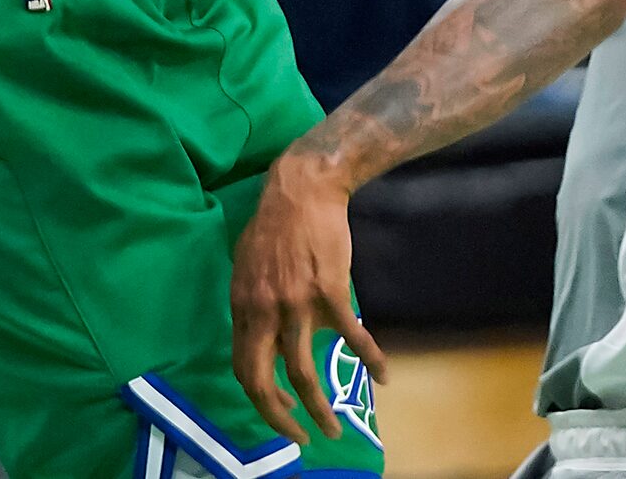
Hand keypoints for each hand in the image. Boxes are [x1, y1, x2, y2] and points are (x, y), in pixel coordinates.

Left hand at [231, 154, 386, 445]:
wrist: (304, 186)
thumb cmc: (274, 221)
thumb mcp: (246, 264)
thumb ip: (252, 302)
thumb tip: (261, 330)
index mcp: (243, 305)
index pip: (242, 367)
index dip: (258, 397)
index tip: (277, 412)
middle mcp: (265, 311)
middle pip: (262, 381)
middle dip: (279, 418)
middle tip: (298, 438)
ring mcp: (296, 304)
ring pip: (302, 372)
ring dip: (319, 408)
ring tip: (333, 430)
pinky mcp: (329, 291)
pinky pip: (349, 335)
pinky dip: (369, 358)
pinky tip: (383, 374)